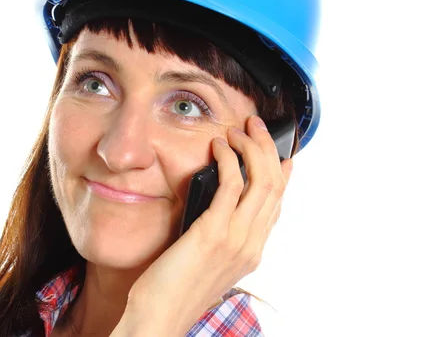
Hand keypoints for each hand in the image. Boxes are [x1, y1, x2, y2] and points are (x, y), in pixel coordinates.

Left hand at [125, 115, 293, 334]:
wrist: (160, 316)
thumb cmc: (175, 288)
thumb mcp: (208, 261)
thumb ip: (221, 235)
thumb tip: (219, 206)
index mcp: (252, 251)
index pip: (277, 205)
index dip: (282, 175)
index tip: (280, 154)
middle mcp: (251, 244)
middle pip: (275, 186)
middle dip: (268, 149)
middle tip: (256, 127)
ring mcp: (236, 239)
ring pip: (261, 181)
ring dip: (252, 148)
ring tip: (238, 131)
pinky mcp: (213, 233)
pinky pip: (231, 185)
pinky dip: (228, 159)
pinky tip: (219, 147)